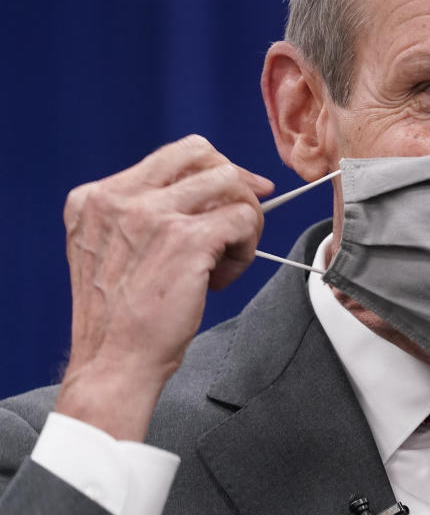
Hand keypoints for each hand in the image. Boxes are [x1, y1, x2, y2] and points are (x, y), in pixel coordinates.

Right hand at [54, 135, 273, 439]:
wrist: (113, 362)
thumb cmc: (120, 317)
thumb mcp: (110, 250)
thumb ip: (139, 216)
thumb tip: (208, 192)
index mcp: (96, 198)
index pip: (171, 157)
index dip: (211, 170)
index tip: (233, 192)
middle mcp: (120, 198)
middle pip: (202, 153)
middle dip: (235, 180)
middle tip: (244, 215)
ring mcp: (153, 216)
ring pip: (230, 182)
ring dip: (243, 219)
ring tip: (227, 257)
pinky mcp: (186, 239)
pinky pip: (243, 219)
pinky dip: (246, 248)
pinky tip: (223, 277)